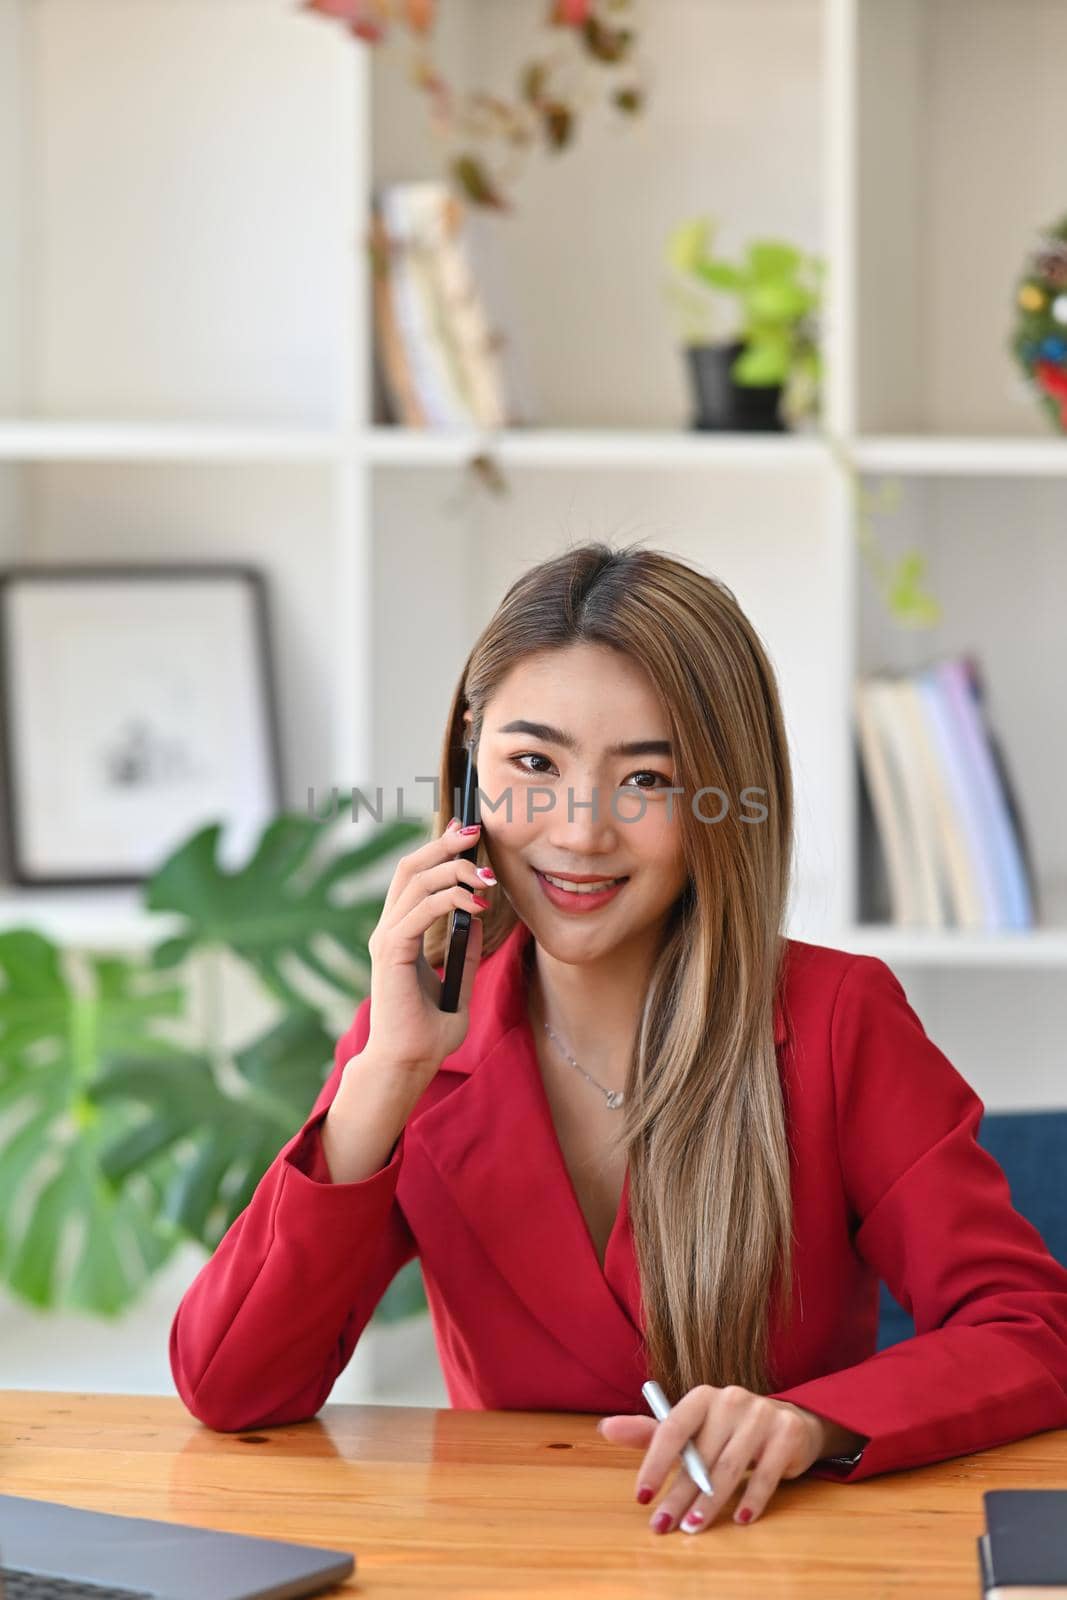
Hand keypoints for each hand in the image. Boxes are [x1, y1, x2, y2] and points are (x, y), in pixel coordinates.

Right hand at [361, 816, 493, 1087]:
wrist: (410, 1063)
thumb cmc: (429, 1032)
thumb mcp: (458, 983)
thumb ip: (464, 950)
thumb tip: (478, 918)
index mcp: (400, 933)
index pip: (414, 877)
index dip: (438, 849)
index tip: (467, 834)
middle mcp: (389, 929)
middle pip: (410, 868)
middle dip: (443, 844)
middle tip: (475, 831)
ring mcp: (386, 939)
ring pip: (416, 881)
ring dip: (454, 870)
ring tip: (487, 877)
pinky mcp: (391, 952)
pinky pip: (420, 910)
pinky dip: (450, 899)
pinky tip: (477, 905)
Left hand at [596, 1384, 827, 1534]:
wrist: (788, 1422)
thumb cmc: (727, 1431)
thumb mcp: (691, 1430)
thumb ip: (650, 1433)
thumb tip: (604, 1428)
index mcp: (702, 1396)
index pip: (672, 1429)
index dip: (655, 1464)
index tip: (642, 1497)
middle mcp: (731, 1400)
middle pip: (700, 1456)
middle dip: (678, 1496)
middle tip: (662, 1526)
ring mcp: (761, 1415)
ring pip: (730, 1467)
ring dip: (710, 1503)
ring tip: (692, 1528)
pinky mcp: (787, 1434)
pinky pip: (767, 1473)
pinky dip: (753, 1499)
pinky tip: (741, 1519)